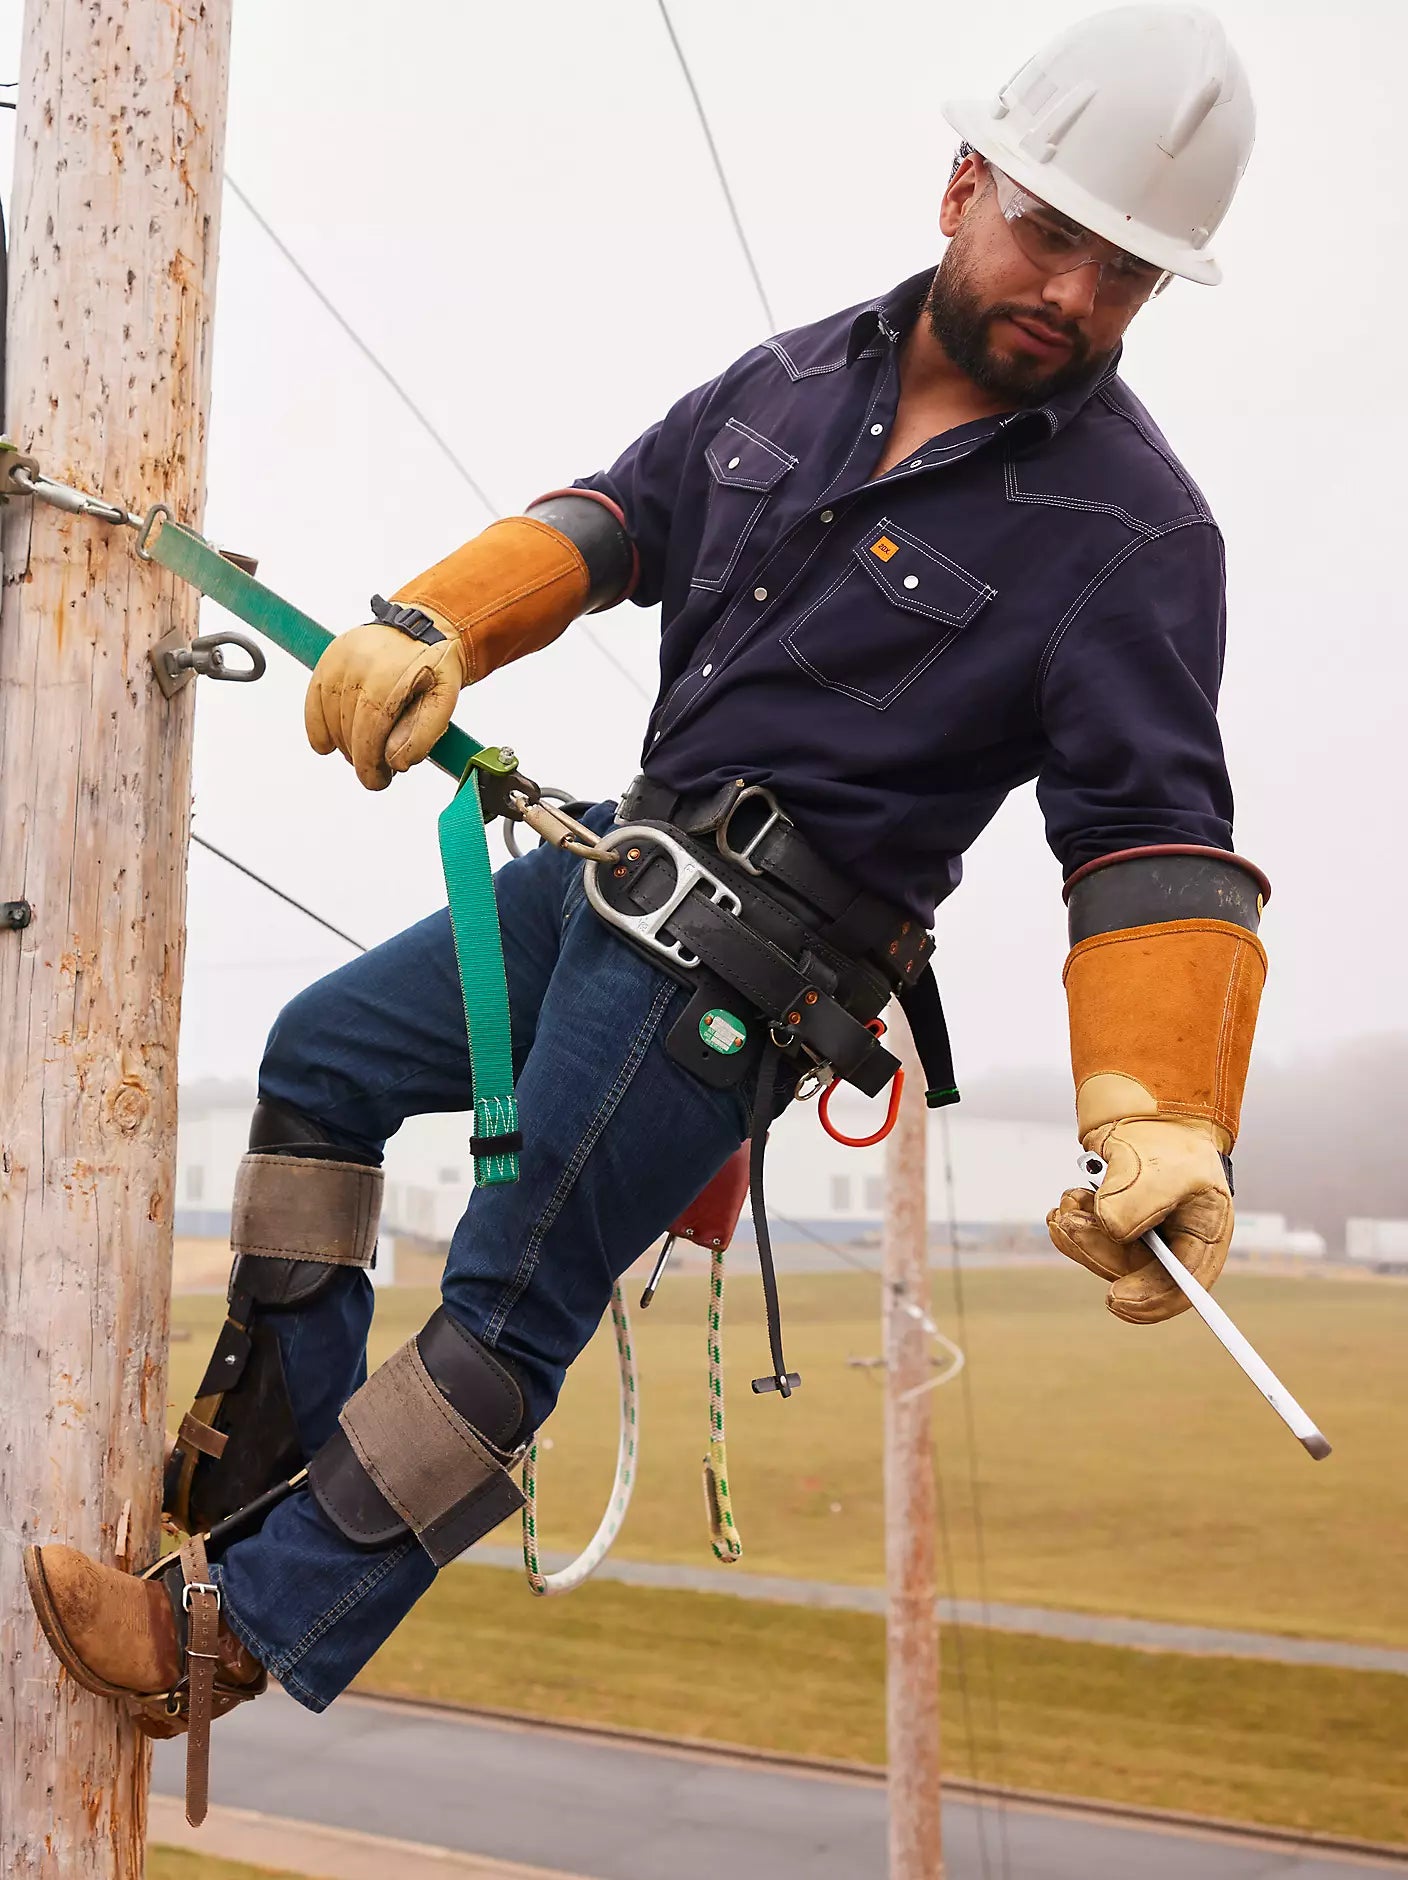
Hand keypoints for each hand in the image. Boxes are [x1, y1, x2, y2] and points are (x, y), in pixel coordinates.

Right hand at [304, 621, 467, 790]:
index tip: (377, 782)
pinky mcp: (327, 660)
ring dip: (344, 746)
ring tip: (365, 753)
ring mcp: (338, 660)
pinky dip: (318, 729)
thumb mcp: (444, 699)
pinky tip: (328, 746)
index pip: (369, 728)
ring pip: (330, 718)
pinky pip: (313, 702)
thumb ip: (423, 734)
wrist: (422, 627)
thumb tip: (396, 763)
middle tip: (376, 772)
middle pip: (348, 727)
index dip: (369, 762)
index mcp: (389, 673)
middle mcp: (358, 663)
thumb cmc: (433, 669)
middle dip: (360, 758)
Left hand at [1047, 1116, 1231, 1323]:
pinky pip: (1091, 1245)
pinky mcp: (1116, 1231)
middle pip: (1135, 1274)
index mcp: (1204, 1236)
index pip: (1184, 1286)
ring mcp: (1144, 1241)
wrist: (1145, 1118)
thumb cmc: (1167, 1142)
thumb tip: (1111, 1230)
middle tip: (1069, 1223)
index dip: (1152, 1300)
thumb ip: (1138, 1201)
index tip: (1116, 1299)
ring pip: (1107, 1259)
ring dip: (1080, 1236)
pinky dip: (1073, 1229)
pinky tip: (1065, 1207)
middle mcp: (1174, 1246)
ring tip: (1068, 1202)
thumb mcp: (1162, 1167)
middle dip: (1097, 1251)